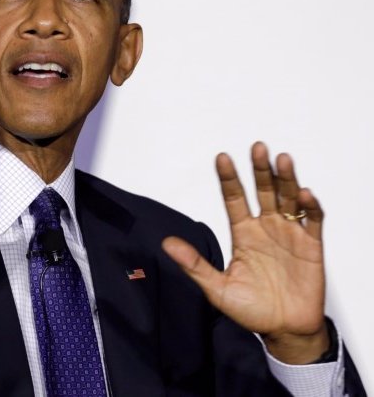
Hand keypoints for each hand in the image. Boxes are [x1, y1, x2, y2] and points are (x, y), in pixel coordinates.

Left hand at [162, 142, 328, 363]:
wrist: (283, 330)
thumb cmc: (251, 309)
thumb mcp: (217, 288)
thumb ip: (194, 265)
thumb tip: (166, 244)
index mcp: (242, 233)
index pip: (233, 198)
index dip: (229, 178)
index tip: (222, 157)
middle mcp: (265, 227)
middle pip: (263, 191)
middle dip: (260, 170)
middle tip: (257, 148)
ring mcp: (289, 234)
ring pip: (287, 199)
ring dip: (286, 179)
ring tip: (281, 160)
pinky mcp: (311, 246)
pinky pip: (312, 221)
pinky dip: (310, 207)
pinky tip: (304, 195)